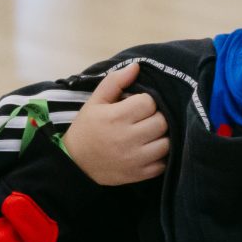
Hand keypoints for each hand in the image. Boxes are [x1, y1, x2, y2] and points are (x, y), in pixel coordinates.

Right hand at [63, 63, 167, 185]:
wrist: (75, 162)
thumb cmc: (87, 128)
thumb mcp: (95, 101)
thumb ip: (115, 81)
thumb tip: (136, 66)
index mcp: (117, 117)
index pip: (149, 102)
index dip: (145, 102)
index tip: (136, 106)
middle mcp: (128, 138)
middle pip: (161, 122)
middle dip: (155, 117)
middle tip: (144, 120)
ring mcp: (135, 159)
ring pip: (166, 143)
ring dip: (160, 137)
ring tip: (149, 134)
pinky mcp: (138, 175)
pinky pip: (162, 163)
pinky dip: (160, 156)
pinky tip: (149, 150)